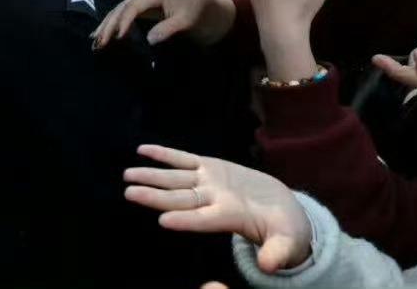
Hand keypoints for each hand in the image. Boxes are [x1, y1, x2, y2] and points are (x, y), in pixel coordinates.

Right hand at [91, 0, 235, 48]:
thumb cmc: (198, 11)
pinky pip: (122, 13)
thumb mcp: (187, 20)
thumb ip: (169, 28)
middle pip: (121, 8)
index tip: (117, 38)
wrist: (205, 4)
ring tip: (95, 40)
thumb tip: (149, 39)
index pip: (133, 7)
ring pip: (118, 10)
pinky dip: (112, 23)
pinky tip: (101, 33)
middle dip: (109, 25)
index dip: (124, 22)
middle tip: (99, 43)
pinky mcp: (140, 6)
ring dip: (106, 25)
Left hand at [125, 146, 311, 273]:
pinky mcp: (211, 167)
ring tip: (128, 174)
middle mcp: (213, 201)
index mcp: (231, 218)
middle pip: (181, 199)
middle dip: (155, 197)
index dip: (186, 220)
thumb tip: (270, 267)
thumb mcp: (288, 242)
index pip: (204, 220)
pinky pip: (184, 159)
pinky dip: (164, 154)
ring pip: (176, 179)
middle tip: (129, 193)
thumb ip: (278, 252)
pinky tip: (142, 151)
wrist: (282, 211)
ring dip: (152, 176)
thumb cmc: (285, 230)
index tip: (163, 220)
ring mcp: (209, 183)